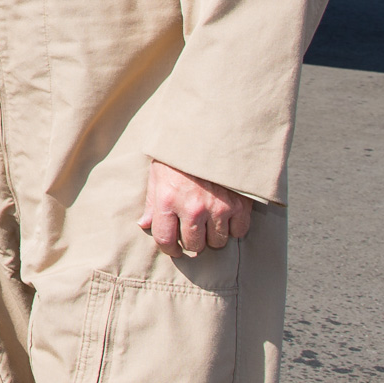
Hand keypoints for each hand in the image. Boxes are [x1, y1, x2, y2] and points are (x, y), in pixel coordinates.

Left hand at [138, 159, 252, 257]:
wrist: (209, 133)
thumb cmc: (179, 154)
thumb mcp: (157, 174)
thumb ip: (152, 202)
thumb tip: (144, 224)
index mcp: (167, 200)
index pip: (165, 240)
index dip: (169, 249)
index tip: (173, 250)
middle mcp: (192, 208)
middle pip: (194, 245)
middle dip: (192, 242)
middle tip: (193, 231)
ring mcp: (218, 207)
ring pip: (217, 243)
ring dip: (213, 236)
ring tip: (210, 223)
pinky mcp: (240, 204)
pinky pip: (239, 232)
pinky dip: (233, 228)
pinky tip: (226, 217)